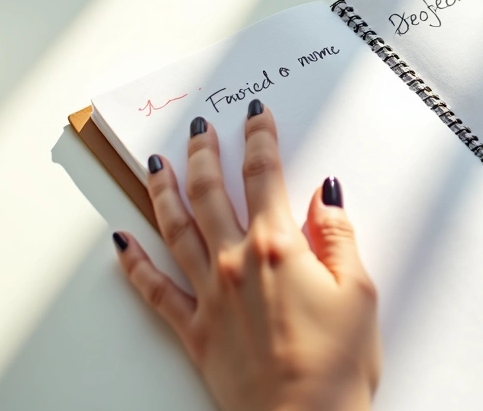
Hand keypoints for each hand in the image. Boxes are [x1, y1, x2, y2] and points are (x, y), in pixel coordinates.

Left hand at [113, 102, 380, 410]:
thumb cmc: (336, 367)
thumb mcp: (360, 293)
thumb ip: (339, 237)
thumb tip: (326, 195)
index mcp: (279, 247)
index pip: (265, 175)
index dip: (260, 139)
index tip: (256, 116)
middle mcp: (235, 262)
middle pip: (211, 191)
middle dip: (205, 153)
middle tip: (200, 128)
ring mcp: (209, 295)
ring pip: (175, 228)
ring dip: (164, 190)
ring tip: (158, 164)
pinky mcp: (193, 330)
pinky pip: (154, 289)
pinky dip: (134, 262)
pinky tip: (122, 241)